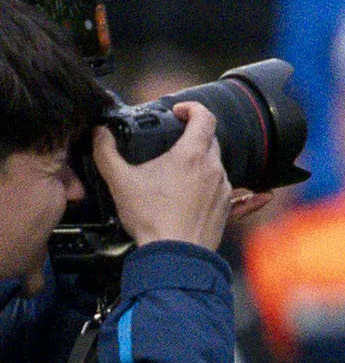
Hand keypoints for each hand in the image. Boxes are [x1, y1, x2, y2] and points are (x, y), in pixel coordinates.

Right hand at [96, 103, 229, 252]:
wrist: (174, 254)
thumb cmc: (150, 218)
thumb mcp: (120, 182)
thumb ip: (106, 153)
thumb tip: (99, 134)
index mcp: (192, 155)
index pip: (205, 117)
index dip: (193, 108)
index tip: (179, 111)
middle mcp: (214, 168)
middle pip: (210, 140)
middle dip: (193, 136)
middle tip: (173, 142)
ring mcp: (224, 189)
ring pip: (216, 165)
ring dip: (200, 163)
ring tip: (176, 173)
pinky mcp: (227, 207)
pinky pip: (226, 189)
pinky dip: (212, 184)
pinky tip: (206, 191)